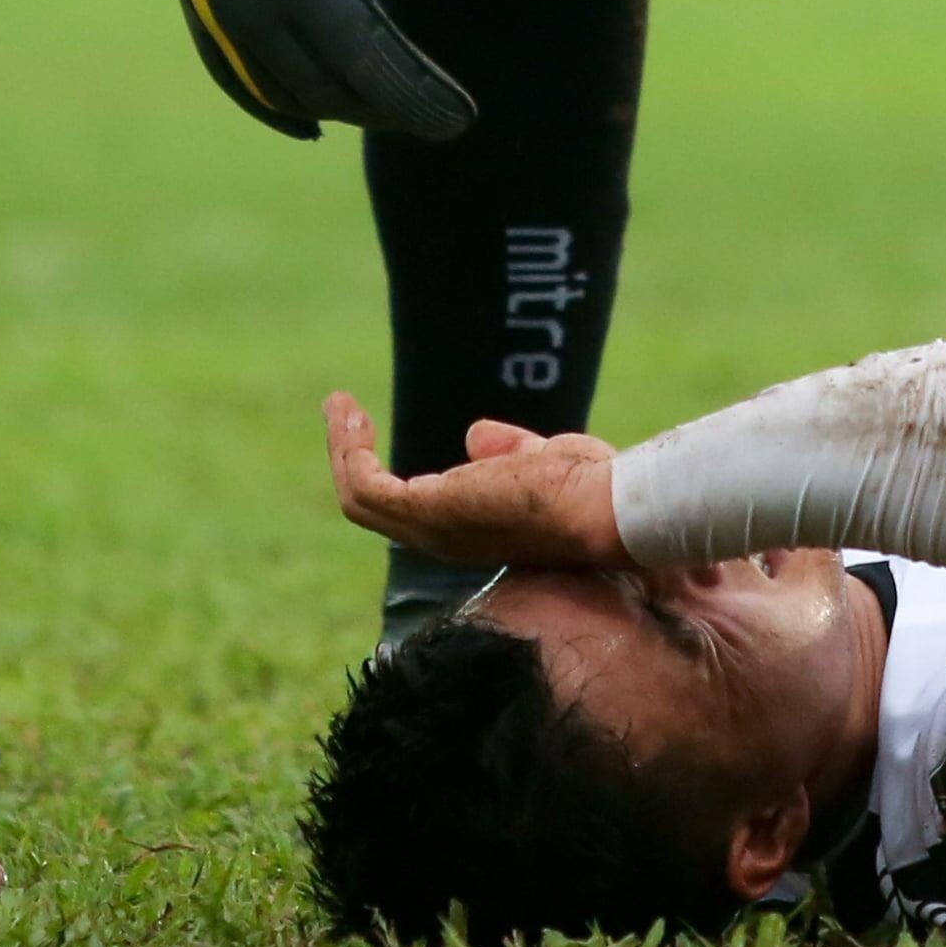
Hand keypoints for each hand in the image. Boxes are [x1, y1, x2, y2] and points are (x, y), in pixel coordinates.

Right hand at [0, 0, 506, 139]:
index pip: (372, 67)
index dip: (419, 98)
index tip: (464, 119)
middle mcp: (261, 18)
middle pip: (338, 90)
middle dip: (395, 111)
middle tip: (446, 122)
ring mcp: (227, 25)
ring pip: (295, 94)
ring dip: (348, 110)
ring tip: (396, 113)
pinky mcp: (206, 19)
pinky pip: (246, 86)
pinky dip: (282, 109)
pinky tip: (310, 126)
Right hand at [325, 393, 628, 570]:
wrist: (607, 509)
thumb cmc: (591, 487)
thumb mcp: (543, 460)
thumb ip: (508, 450)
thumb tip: (472, 434)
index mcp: (472, 531)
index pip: (411, 509)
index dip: (387, 469)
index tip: (372, 428)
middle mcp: (444, 540)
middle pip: (374, 508)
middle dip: (352, 459)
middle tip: (342, 414)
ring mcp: (432, 531)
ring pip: (360, 499)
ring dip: (343, 450)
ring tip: (338, 406)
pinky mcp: (425, 511)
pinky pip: (363, 486)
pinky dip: (348, 450)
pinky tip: (350, 412)